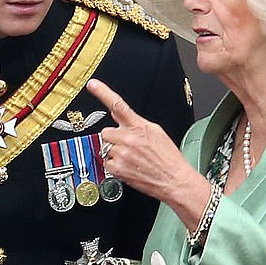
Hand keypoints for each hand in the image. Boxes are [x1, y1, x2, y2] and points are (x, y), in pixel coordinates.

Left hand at [87, 78, 202, 207]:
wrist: (173, 180)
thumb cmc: (168, 157)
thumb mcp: (156, 132)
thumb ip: (136, 122)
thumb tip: (119, 114)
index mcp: (138, 127)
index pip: (118, 105)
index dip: (103, 93)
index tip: (92, 85)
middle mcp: (128, 139)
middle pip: (106, 131)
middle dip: (114, 137)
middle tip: (127, 145)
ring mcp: (121, 154)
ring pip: (105, 147)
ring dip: (114, 151)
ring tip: (131, 157)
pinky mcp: (117, 168)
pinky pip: (106, 162)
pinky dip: (115, 164)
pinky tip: (128, 166)